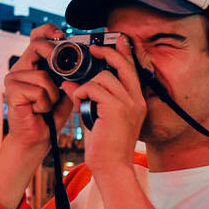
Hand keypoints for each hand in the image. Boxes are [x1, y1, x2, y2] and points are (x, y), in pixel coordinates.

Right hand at [0, 24, 75, 155]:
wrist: (37, 138)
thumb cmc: (50, 115)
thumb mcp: (65, 89)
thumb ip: (69, 73)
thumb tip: (80, 57)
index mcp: (33, 64)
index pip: (37, 36)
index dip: (49, 31)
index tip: (63, 36)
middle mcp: (20, 67)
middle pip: (38, 45)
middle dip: (55, 59)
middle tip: (60, 78)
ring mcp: (13, 78)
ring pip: (43, 75)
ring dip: (52, 94)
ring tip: (46, 105)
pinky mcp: (12, 91)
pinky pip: (38, 90)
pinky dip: (45, 103)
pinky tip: (38, 110)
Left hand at [71, 38, 148, 170]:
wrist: (111, 167)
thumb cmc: (106, 147)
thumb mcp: (99, 118)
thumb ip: (92, 99)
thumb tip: (72, 83)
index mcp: (136, 102)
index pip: (133, 69)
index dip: (126, 52)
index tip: (119, 40)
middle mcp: (136, 100)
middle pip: (122, 64)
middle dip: (107, 52)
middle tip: (94, 48)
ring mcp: (127, 103)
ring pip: (103, 77)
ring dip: (86, 85)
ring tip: (80, 100)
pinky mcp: (115, 108)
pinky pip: (93, 88)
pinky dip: (81, 94)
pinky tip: (78, 106)